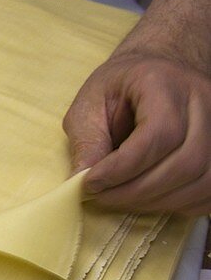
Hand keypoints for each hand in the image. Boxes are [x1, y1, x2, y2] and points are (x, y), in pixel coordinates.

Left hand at [64, 52, 210, 214]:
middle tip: (102, 196)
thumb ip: (86, 141)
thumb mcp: (89, 105)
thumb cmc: (119, 90)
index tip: (91, 182)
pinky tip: (147, 199)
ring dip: (156, 201)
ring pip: (202, 180)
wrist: (158, 74)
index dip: (124, 167)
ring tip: (120, 198)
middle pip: (186, 161)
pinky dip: (178, 204)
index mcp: (166, 83)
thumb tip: (81, 180)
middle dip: (136, 190)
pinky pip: (209, 191)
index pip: (160, 132)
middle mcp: (204, 101)